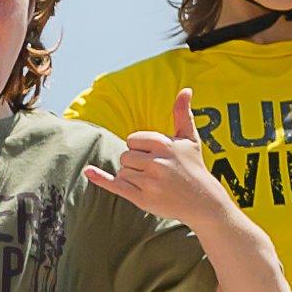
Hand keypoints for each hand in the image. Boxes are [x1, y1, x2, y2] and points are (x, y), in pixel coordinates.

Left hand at [83, 89, 226, 224]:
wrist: (203, 202)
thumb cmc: (194, 167)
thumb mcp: (190, 139)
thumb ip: (182, 113)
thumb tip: (186, 89)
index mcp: (164, 145)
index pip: (132, 140)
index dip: (140, 148)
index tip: (155, 157)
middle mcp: (157, 163)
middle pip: (125, 156)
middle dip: (135, 163)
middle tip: (155, 172)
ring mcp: (149, 182)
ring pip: (123, 171)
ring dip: (133, 177)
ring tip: (154, 183)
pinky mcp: (143, 199)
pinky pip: (116, 185)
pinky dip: (101, 178)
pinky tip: (88, 171)